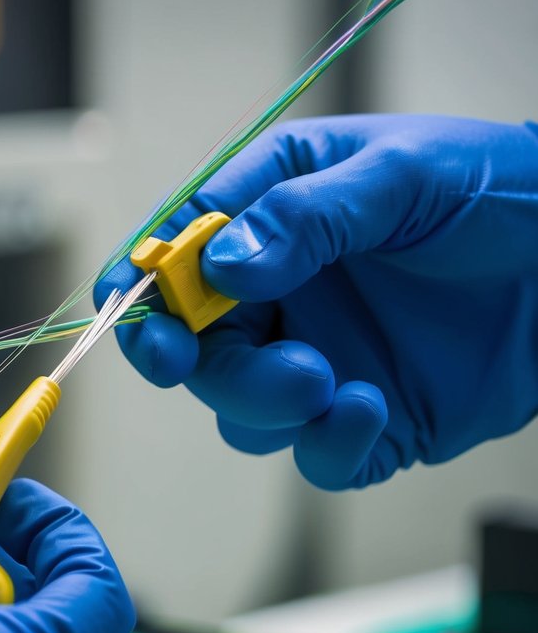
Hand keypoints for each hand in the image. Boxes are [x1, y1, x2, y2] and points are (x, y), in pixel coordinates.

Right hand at [96, 114, 537, 488]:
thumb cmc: (500, 192)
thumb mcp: (400, 176)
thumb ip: (306, 214)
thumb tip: (220, 265)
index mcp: (269, 213)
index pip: (173, 251)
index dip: (139, 285)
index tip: (131, 313)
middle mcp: (279, 290)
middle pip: (192, 346)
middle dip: (200, 363)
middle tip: (224, 360)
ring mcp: (314, 358)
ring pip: (238, 409)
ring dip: (265, 405)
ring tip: (328, 382)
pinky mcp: (359, 419)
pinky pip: (310, 456)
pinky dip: (326, 446)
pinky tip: (368, 409)